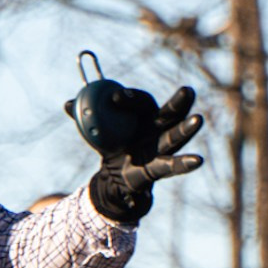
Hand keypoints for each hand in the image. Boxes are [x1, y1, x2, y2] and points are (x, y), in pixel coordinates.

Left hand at [83, 85, 203, 222]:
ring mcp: (161, 149)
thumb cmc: (111, 145)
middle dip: (179, 103)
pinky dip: (185, 164)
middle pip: (169, 114)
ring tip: (198, 119)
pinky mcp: (160, 168)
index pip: (142, 102)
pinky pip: (173, 166)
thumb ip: (85, 117)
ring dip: (186, 129)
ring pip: (175, 138)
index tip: (114, 97)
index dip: (130, 99)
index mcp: (143, 116)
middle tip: (188, 90)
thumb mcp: (96, 131)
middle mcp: (157, 130)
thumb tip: (68, 105)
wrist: (114, 177)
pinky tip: (198, 160)